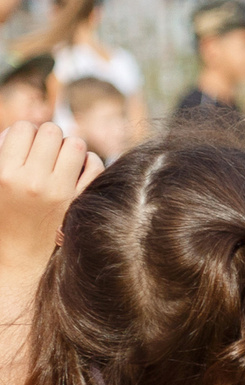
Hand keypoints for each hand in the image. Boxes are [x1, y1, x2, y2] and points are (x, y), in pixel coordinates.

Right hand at [0, 120, 99, 278]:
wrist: (20, 256)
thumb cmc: (2, 213)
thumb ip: (5, 154)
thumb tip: (26, 129)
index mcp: (5, 174)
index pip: (22, 128)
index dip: (24, 133)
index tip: (24, 146)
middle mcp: (34, 183)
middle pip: (51, 131)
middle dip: (47, 137)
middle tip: (44, 152)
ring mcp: (62, 194)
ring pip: (75, 144)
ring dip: (69, 146)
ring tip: (60, 159)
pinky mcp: (81, 203)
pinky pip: (95, 165)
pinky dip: (89, 161)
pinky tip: (78, 168)